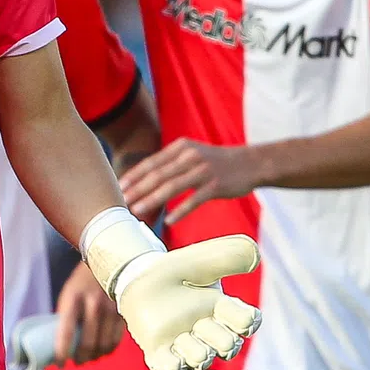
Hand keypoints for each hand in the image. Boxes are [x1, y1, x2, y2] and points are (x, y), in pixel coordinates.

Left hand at [55, 260, 122, 364]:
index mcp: (73, 299)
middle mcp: (93, 305)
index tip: (59, 363)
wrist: (107, 261)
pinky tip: (102, 350)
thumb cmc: (82, 283)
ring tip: (88, 358)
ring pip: (103, 345)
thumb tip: (62, 345)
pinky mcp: (123, 313)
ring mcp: (110, 309)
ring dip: (95, 356)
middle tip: (75, 362)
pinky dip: (108, 350)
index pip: (65, 332)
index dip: (62, 352)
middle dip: (80, 358)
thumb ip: (66, 317)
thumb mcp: (68, 295)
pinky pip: (116, 340)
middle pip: (87, 343)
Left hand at [115, 236, 262, 369]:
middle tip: (201, 323)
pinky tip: (169, 359)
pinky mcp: (159, 352)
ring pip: (201, 360)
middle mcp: (208, 332)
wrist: (141, 277)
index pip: (247, 322)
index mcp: (224, 311)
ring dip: (197, 352)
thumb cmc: (178, 271)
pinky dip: (171, 367)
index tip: (226, 306)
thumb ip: (230, 255)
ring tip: (183, 338)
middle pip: (229, 346)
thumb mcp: (204, 259)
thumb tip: (256, 259)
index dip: (245, 320)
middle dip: (220, 338)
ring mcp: (184, 344)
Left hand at [122, 138, 261, 225]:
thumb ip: (171, 164)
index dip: (134, 175)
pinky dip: (181, 210)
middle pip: (158, 174)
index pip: (152, 162)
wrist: (251, 163)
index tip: (118, 187)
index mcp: (181, 147)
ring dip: (152, 199)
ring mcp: (203, 170)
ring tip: (136, 210)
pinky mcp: (216, 185)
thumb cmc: (215, 163)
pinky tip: (169, 221)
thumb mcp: (192, 154)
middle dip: (137, 189)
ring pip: (172, 186)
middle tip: (121, 201)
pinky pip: (195, 199)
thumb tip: (144, 181)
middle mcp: (190, 156)